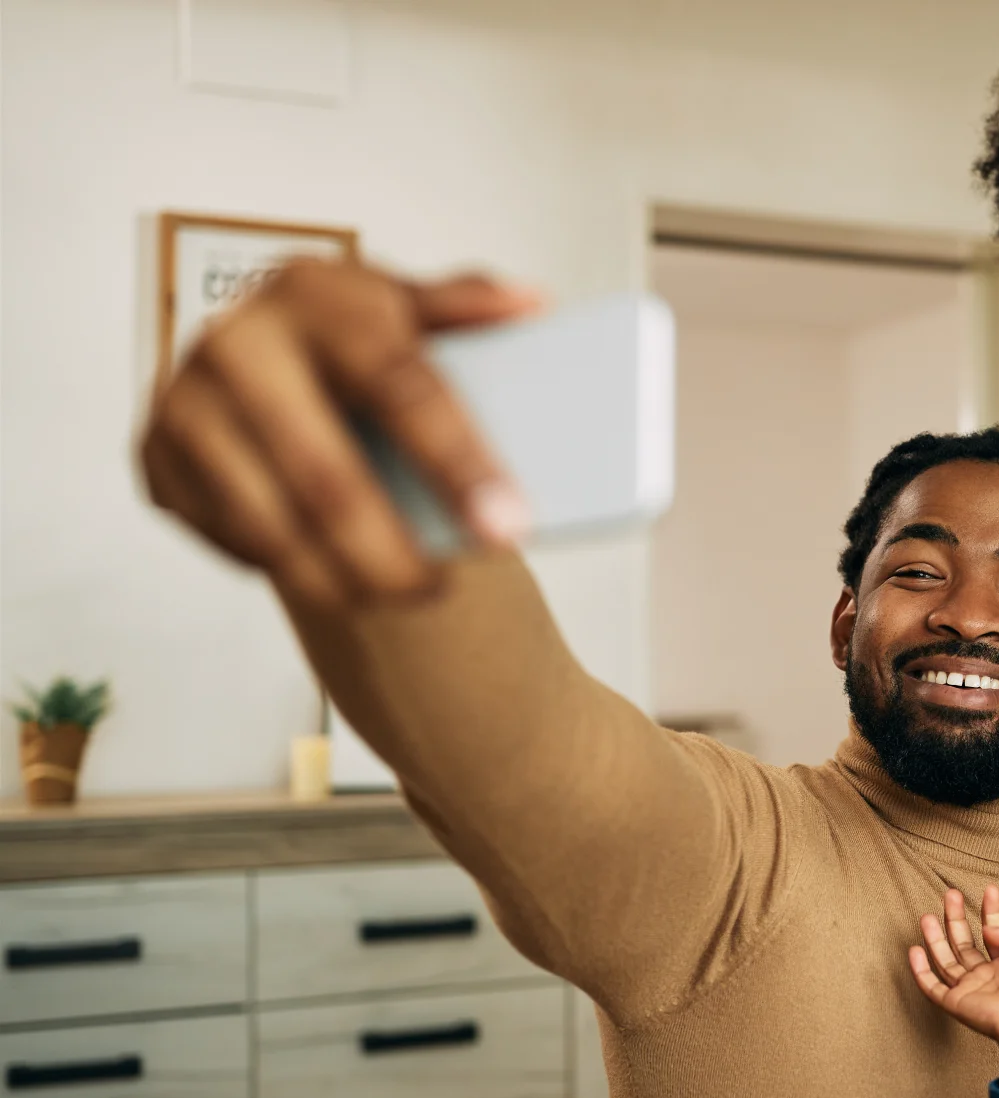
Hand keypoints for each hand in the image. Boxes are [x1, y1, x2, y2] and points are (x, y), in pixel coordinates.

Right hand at [139, 258, 542, 609]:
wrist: (265, 351)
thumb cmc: (354, 335)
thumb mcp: (407, 306)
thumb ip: (465, 307)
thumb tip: (531, 306)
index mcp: (315, 292)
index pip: (398, 385)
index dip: (455, 462)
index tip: (509, 525)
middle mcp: (237, 342)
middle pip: (324, 477)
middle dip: (392, 552)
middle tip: (444, 590)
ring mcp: (187, 402)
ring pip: (273, 526)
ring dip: (348, 578)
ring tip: (407, 593)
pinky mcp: (157, 457)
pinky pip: (235, 539)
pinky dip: (297, 570)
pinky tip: (341, 574)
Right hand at [908, 886, 998, 1090]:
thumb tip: (988, 929)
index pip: (994, 933)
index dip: (991, 911)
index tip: (989, 890)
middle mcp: (987, 976)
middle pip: (965, 942)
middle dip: (956, 918)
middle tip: (950, 894)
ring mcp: (970, 989)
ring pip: (945, 960)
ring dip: (935, 938)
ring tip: (927, 916)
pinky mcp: (955, 1002)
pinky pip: (932, 986)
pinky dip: (920, 970)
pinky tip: (915, 950)